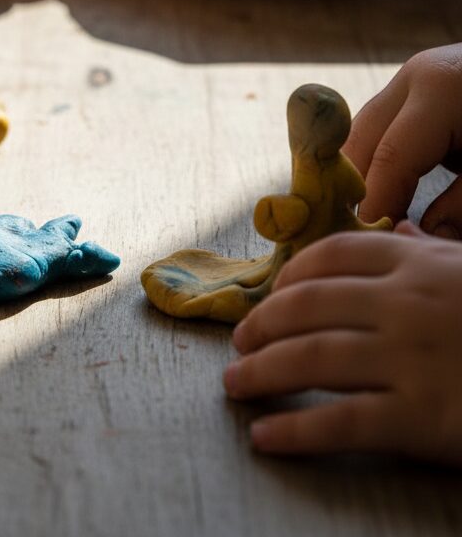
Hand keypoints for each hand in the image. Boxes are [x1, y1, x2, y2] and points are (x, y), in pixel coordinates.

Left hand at [226, 224, 461, 464]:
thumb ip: (433, 252)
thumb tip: (397, 230)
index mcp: (419, 263)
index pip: (331, 255)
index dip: (289, 277)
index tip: (268, 298)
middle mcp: (407, 303)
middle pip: (307, 306)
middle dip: (262, 325)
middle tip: (239, 344)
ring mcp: (413, 358)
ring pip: (311, 358)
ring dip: (262, 372)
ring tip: (235, 385)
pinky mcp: (423, 418)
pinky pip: (342, 422)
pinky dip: (296, 432)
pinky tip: (266, 439)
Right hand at [345, 45, 461, 235]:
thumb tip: (420, 237)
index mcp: (439, 91)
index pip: (388, 158)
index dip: (375, 207)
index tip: (365, 246)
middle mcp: (412, 80)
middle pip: (359, 142)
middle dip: (350, 192)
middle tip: (352, 237)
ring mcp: (409, 83)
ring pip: (362, 138)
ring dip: (358, 180)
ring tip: (362, 224)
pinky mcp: (415, 96)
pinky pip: (380, 135)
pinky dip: (375, 167)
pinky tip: (379, 201)